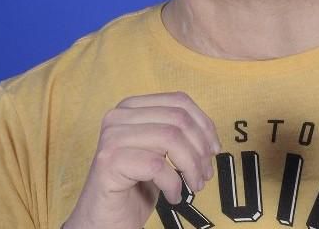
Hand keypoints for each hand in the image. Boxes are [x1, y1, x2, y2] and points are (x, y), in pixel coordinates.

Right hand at [63, 92, 220, 228]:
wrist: (104, 220)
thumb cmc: (134, 186)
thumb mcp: (160, 152)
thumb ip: (178, 134)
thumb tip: (211, 137)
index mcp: (131, 107)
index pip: (179, 101)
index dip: (204, 124)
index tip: (214, 149)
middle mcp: (118, 116)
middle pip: (178, 119)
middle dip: (200, 149)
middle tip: (205, 174)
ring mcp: (111, 137)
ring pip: (170, 138)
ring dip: (191, 166)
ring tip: (194, 185)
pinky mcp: (109, 162)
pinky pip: (157, 165)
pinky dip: (174, 184)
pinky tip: (174, 196)